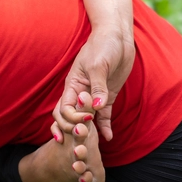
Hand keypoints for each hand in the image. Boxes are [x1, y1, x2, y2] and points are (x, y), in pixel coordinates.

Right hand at [53, 27, 134, 141]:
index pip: (64, 109)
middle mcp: (79, 94)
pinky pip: (103, 117)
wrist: (116, 37)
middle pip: (68, 118)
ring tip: (94, 145)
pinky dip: (104, 128)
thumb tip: (96, 108)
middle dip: (74, 129)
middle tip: (84, 137)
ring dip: (88, 132)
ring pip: (85, 120)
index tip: (87, 118)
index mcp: (72, 86)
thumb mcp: (98, 65)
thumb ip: (98, 87)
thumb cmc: (103, 46)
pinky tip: (109, 137)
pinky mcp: (106, 99)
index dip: (72, 118)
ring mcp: (93, 98)